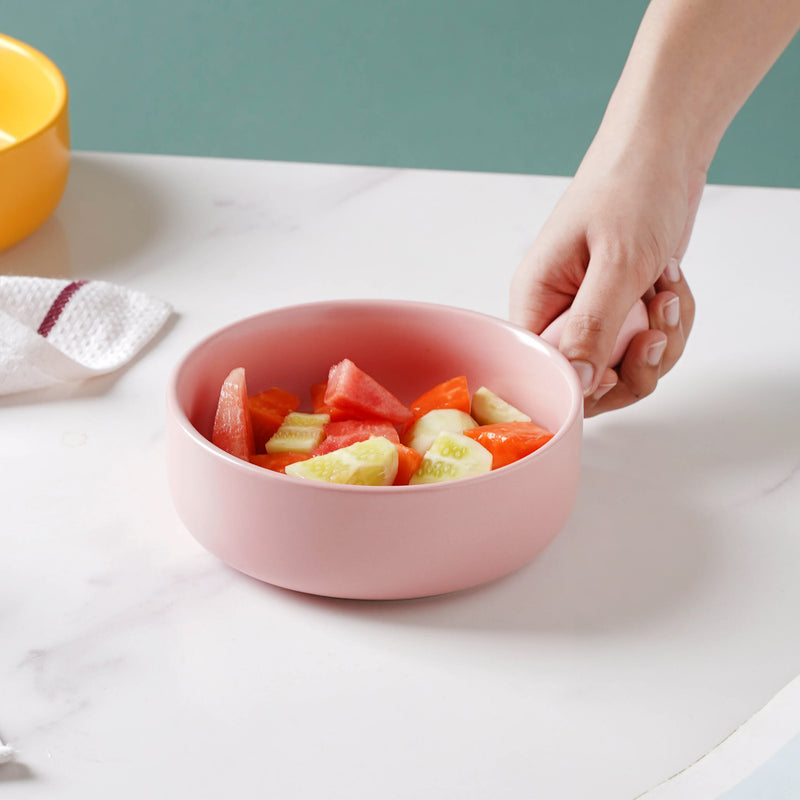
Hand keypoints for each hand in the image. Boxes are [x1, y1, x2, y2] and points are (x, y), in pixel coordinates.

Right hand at [510, 130, 699, 415]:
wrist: (664, 151)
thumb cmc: (630, 190)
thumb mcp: (616, 262)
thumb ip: (593, 328)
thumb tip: (578, 386)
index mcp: (536, 300)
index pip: (543, 370)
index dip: (582, 384)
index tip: (616, 367)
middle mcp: (558, 313)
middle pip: (588, 380)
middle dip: (634, 365)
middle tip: (657, 329)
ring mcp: (593, 313)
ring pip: (625, 367)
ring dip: (661, 341)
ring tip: (668, 292)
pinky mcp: (623, 309)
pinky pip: (647, 346)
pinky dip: (672, 323)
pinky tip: (671, 285)